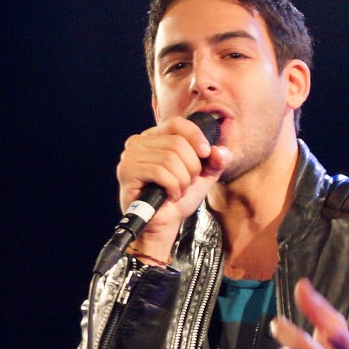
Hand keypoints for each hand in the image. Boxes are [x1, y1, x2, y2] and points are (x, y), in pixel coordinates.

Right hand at [115, 115, 230, 260]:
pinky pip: (159, 172)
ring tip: (178, 191)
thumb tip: (221, 150)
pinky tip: (171, 195)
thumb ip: (216, 161)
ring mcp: (130, 156)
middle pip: (177, 143)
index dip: (196, 136)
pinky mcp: (127, 171)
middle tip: (187, 183)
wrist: (163, 224)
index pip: (177, 123)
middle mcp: (138, 142)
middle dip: (191, 167)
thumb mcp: (203, 176)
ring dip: (182, 180)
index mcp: (154, 137)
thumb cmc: (178, 198)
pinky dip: (172, 186)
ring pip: (169, 158)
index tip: (206, 154)